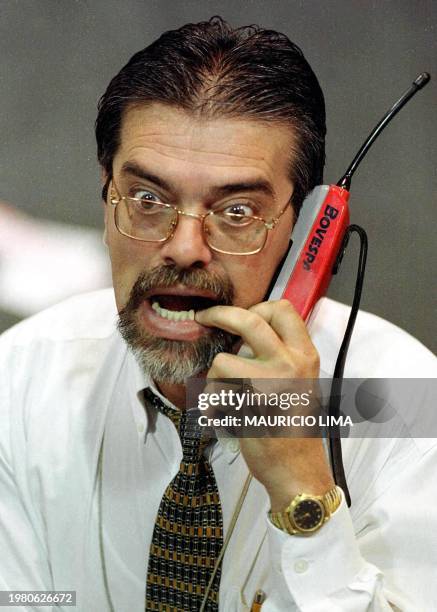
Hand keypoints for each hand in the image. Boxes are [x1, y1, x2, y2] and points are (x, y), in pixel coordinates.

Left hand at [195, 300, 334, 511]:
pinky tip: (226, 414)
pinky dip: (212, 401)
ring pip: (223, 360)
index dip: (259, 306)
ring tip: (227, 396)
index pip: (283, 309)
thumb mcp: (301, 381)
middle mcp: (290, 363)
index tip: (244, 314)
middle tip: (203, 317)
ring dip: (215, 377)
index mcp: (305, 355)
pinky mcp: (245, 405)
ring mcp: (267, 383)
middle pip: (250, 318)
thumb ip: (281, 354)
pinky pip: (215, 390)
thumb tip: (246, 331)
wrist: (297, 468)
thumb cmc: (295, 426)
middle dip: (219, 314)